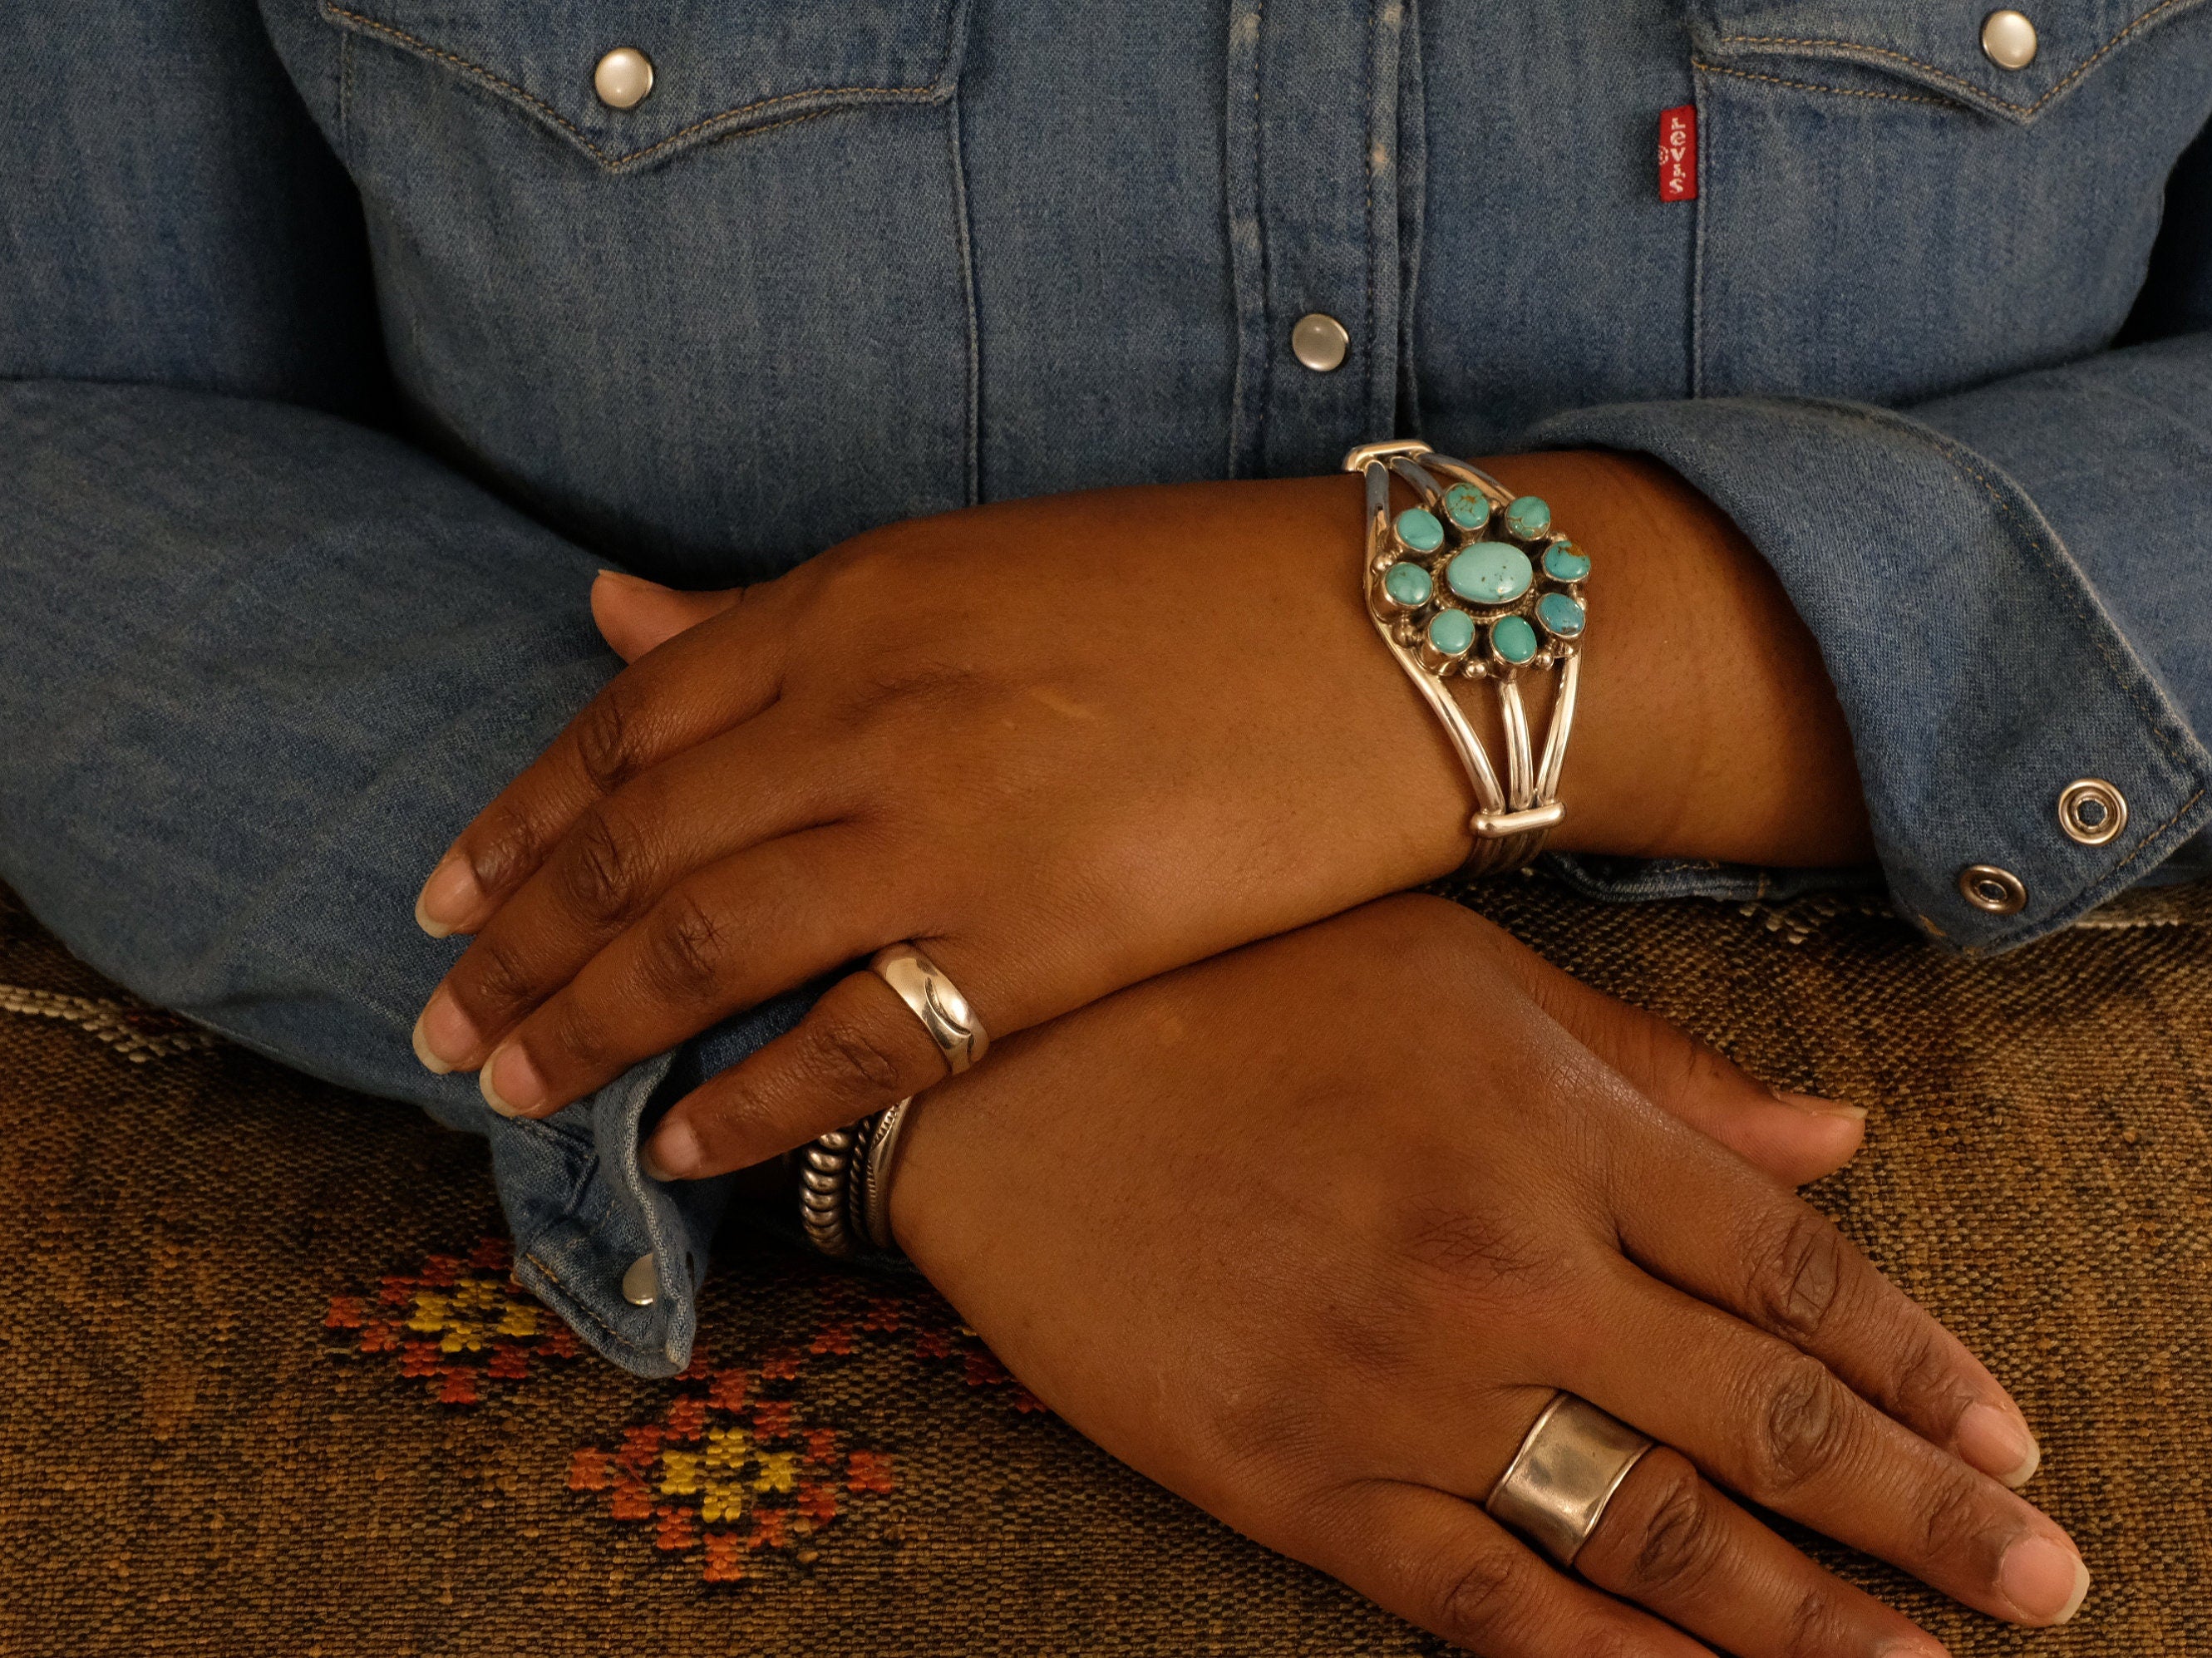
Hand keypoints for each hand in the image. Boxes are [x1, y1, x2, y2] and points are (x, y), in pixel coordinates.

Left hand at [409, 456, 1866, 1176]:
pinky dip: (743, 1099)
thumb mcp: (972, 562)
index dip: (517, 823)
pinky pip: (850, 1042)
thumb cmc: (1201, 592)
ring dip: (584, 1026)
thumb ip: (782, 613)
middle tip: (443, 1023)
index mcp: (855, 597)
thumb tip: (607, 610)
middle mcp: (873, 706)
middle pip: (633, 845)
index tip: (450, 900)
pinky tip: (677, 1143)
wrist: (1405, 637)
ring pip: (700, 943)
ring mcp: (951, 825)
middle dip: (515, 945)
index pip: (624, 723)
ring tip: (512, 1090)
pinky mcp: (1043, 940)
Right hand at [893, 897, 2079, 1657]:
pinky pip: (1478, 1599)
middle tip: (2049, 1591)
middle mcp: (1507, 1263)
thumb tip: (1837, 1141)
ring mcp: (1400, 1386)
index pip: (1791, 1271)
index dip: (1921, 1365)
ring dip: (1800, 1618)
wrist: (993, 1063)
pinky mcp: (1291, 1476)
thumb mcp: (1464, 971)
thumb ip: (1658, 1072)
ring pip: (1645, 1532)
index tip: (2018, 1444)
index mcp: (1557, 1121)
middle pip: (1761, 1417)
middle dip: (1921, 1515)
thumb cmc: (1238, 977)